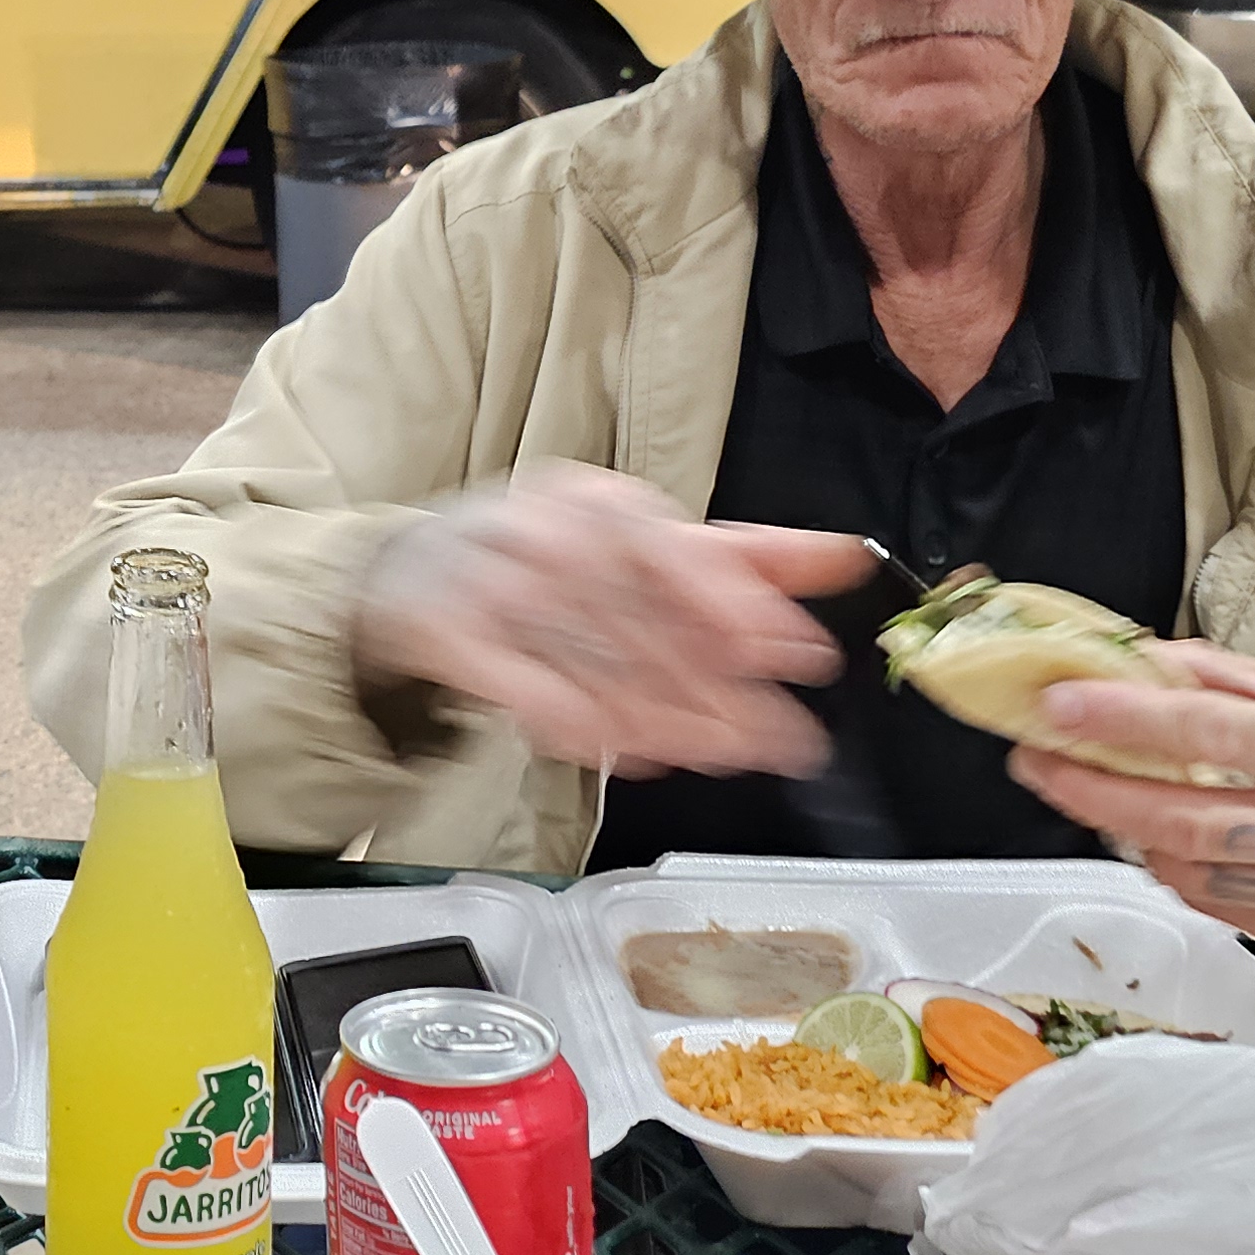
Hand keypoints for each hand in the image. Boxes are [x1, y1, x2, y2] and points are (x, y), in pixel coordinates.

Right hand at [350, 462, 870, 774]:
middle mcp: (539, 529)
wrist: (408, 575)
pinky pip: (521, 685)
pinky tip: (623, 749)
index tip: (794, 652)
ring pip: (590, 659)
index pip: (674, 548)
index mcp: (595, 499)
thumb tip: (846, 555)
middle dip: (718, 686)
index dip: (736, 602)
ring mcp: (486, 579)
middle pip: (641, 617)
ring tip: (719, 754)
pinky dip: (576, 721)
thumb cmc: (543, 556)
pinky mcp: (445, 632)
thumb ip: (741, 558)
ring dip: (661, 715)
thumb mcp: (643, 544)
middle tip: (779, 739)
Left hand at [1011, 643, 1254, 961]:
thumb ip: (1232, 681)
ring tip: (1099, 793)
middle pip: (1196, 823)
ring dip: (1132, 833)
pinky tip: (1164, 838)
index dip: (1131, 724)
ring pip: (1199, 875)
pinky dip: (1179, 871)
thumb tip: (1136, 659)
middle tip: (1035, 760)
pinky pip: (1223, 909)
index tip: (1059, 707)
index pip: (1224, 738)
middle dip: (1098, 793)